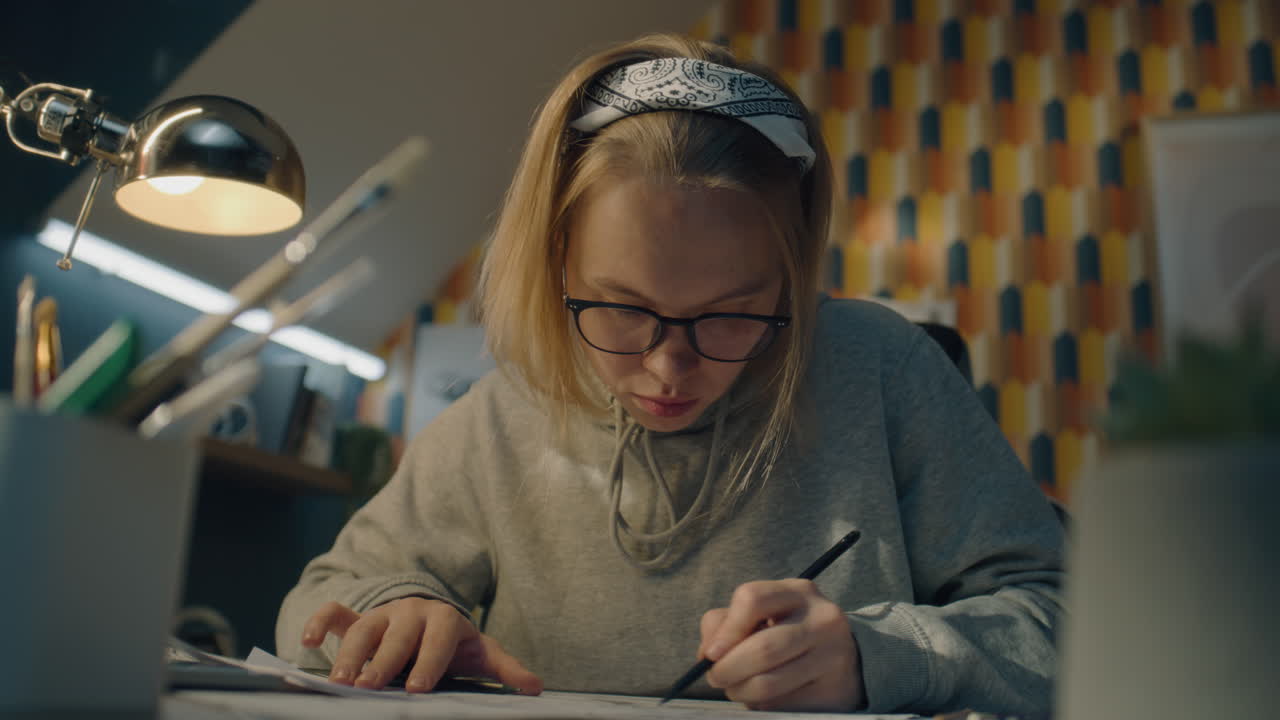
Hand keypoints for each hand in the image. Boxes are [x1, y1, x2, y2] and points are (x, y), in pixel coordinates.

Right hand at [301, 597, 542, 694]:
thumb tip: (536, 689)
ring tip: (341, 682)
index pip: (437, 639)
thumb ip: (505, 670)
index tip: (417, 688)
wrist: (431, 616)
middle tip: (369, 688)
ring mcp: (383, 613)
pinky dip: (320, 622)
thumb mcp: (482, 654)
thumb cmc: (456, 643)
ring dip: (349, 653)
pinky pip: (335, 613)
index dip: (428, 662)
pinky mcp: (358, 617)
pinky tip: (307, 643)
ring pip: (363, 628)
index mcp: (444, 621)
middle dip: (383, 661)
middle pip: (396, 635)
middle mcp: (412, 613)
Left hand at [698, 579, 864, 711]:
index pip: (752, 599)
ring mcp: (834, 655)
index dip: (726, 630)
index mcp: (799, 592)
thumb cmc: (788, 630)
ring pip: (770, 683)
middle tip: (716, 678)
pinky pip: (784, 704)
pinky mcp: (836, 689)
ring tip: (736, 688)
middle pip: (762, 648)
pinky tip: (763, 697)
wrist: (843, 655)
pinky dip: (762, 704)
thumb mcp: (764, 613)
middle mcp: (822, 619)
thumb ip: (727, 623)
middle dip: (728, 669)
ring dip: (741, 691)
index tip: (711, 653)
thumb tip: (707, 654)